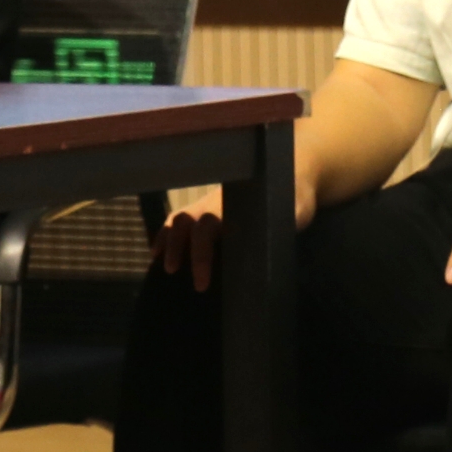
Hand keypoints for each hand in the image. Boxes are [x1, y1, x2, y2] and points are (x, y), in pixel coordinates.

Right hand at [151, 149, 320, 292]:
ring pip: (180, 217)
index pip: (208, 228)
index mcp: (237, 207)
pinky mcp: (209, 208)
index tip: (202, 283)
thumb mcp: (294, 212)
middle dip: (177, 247)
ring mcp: (210, 203)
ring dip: (167, 240)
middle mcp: (217, 203)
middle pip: (187, 221)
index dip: (201, 255)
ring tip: (162, 266)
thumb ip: (284, 225)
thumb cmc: (293, 195)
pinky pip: (181, 218)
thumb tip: (271, 255)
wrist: (292, 168)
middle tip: (173, 273)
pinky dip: (167, 234)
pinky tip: (157, 252)